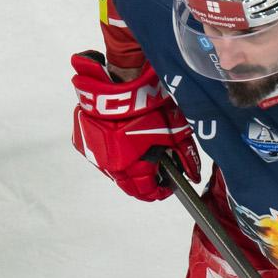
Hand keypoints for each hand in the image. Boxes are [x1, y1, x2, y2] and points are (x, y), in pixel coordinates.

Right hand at [71, 51, 200, 201]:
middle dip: (143, 186)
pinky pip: (99, 158)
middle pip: (129, 187)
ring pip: (114, 174)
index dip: (159, 192)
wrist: (120, 86)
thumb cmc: (147, 107)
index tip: (165, 188)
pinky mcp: (83, 143)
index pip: (147, 192)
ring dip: (127, 173)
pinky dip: (111, 157)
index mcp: (134, 167)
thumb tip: (194, 174)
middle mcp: (112, 165)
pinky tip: (122, 148)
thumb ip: (186, 156)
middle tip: (154, 180)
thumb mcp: (173, 132)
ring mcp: (95, 155)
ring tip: (140, 163)